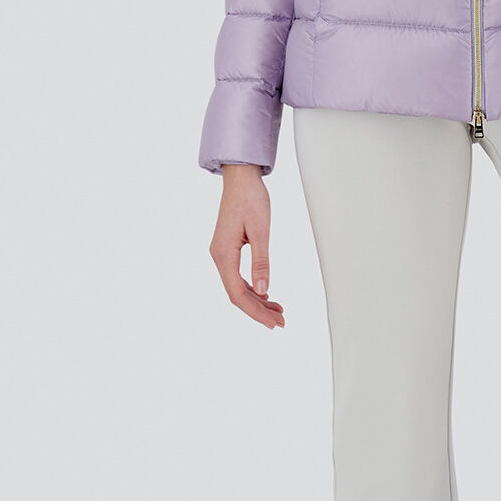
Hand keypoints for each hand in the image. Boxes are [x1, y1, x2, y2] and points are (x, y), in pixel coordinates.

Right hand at [210, 165, 284, 328]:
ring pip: (238, 287)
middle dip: (258, 311)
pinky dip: (253, 288)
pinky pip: (238, 276)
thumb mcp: (261, 231)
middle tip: (281, 322)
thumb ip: (261, 262)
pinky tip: (267, 295)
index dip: (255, 312)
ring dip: (257, 301)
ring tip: (279, 311)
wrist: (241, 177)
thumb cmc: (251, 198)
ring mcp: (222, 253)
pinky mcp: (228, 249)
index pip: (237, 294)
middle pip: (237, 294)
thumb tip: (263, 291)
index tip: (273, 324)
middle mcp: (219, 256)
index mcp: (223, 254)